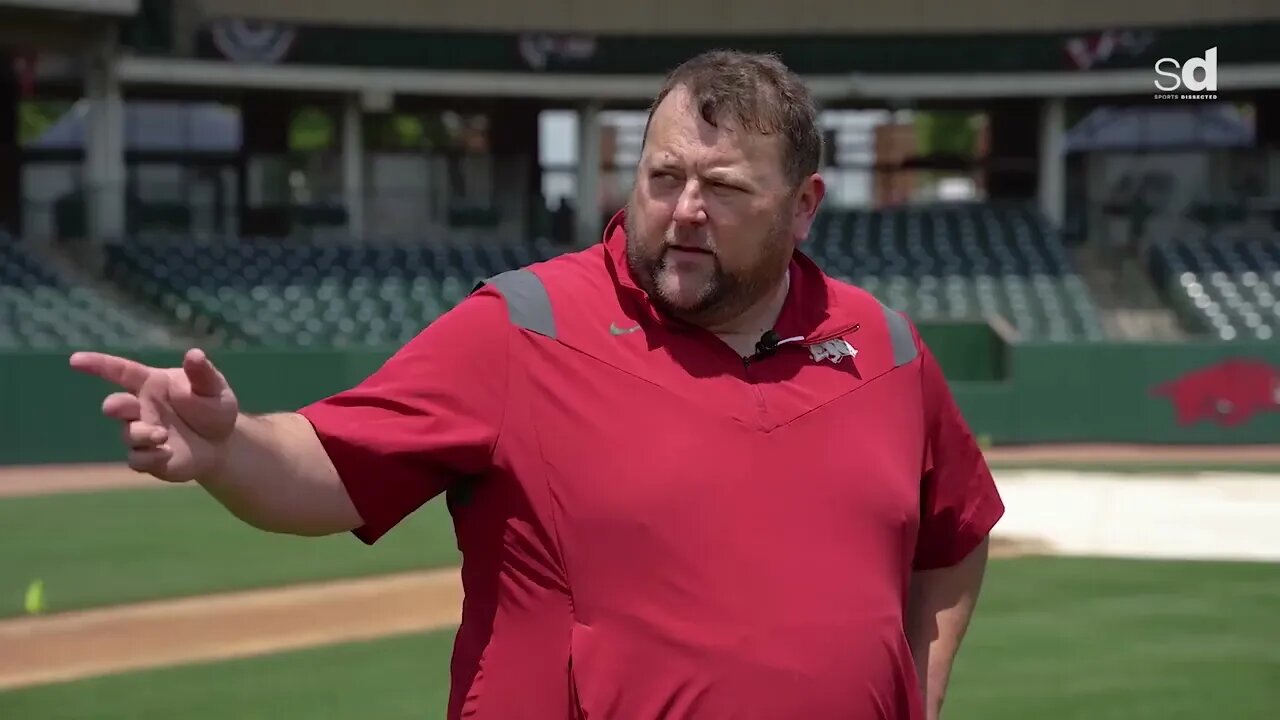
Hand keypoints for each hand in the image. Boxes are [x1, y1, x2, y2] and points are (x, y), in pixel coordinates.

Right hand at [69, 348, 239, 481]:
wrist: (223, 443)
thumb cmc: (213, 408)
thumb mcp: (214, 388)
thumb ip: (202, 373)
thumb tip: (194, 354)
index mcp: (152, 384)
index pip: (120, 371)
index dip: (98, 365)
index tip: (75, 360)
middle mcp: (141, 408)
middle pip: (115, 405)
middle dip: (115, 406)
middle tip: (120, 408)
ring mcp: (142, 434)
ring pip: (128, 434)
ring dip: (142, 434)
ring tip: (163, 436)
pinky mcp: (148, 458)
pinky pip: (137, 460)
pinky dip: (149, 458)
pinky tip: (167, 453)